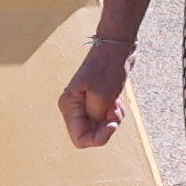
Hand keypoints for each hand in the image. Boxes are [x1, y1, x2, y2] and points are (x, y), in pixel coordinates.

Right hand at [58, 28, 137, 149]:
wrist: (117, 46)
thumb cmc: (108, 66)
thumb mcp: (102, 96)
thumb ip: (95, 118)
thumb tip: (94, 131)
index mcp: (69, 106)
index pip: (80, 139)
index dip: (98, 137)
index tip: (111, 123)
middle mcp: (74, 107)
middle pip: (90, 134)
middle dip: (106, 126)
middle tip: (113, 109)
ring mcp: (85, 104)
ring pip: (99, 127)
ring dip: (112, 119)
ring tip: (115, 103)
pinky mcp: (96, 101)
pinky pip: (105, 118)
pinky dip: (114, 113)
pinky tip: (116, 101)